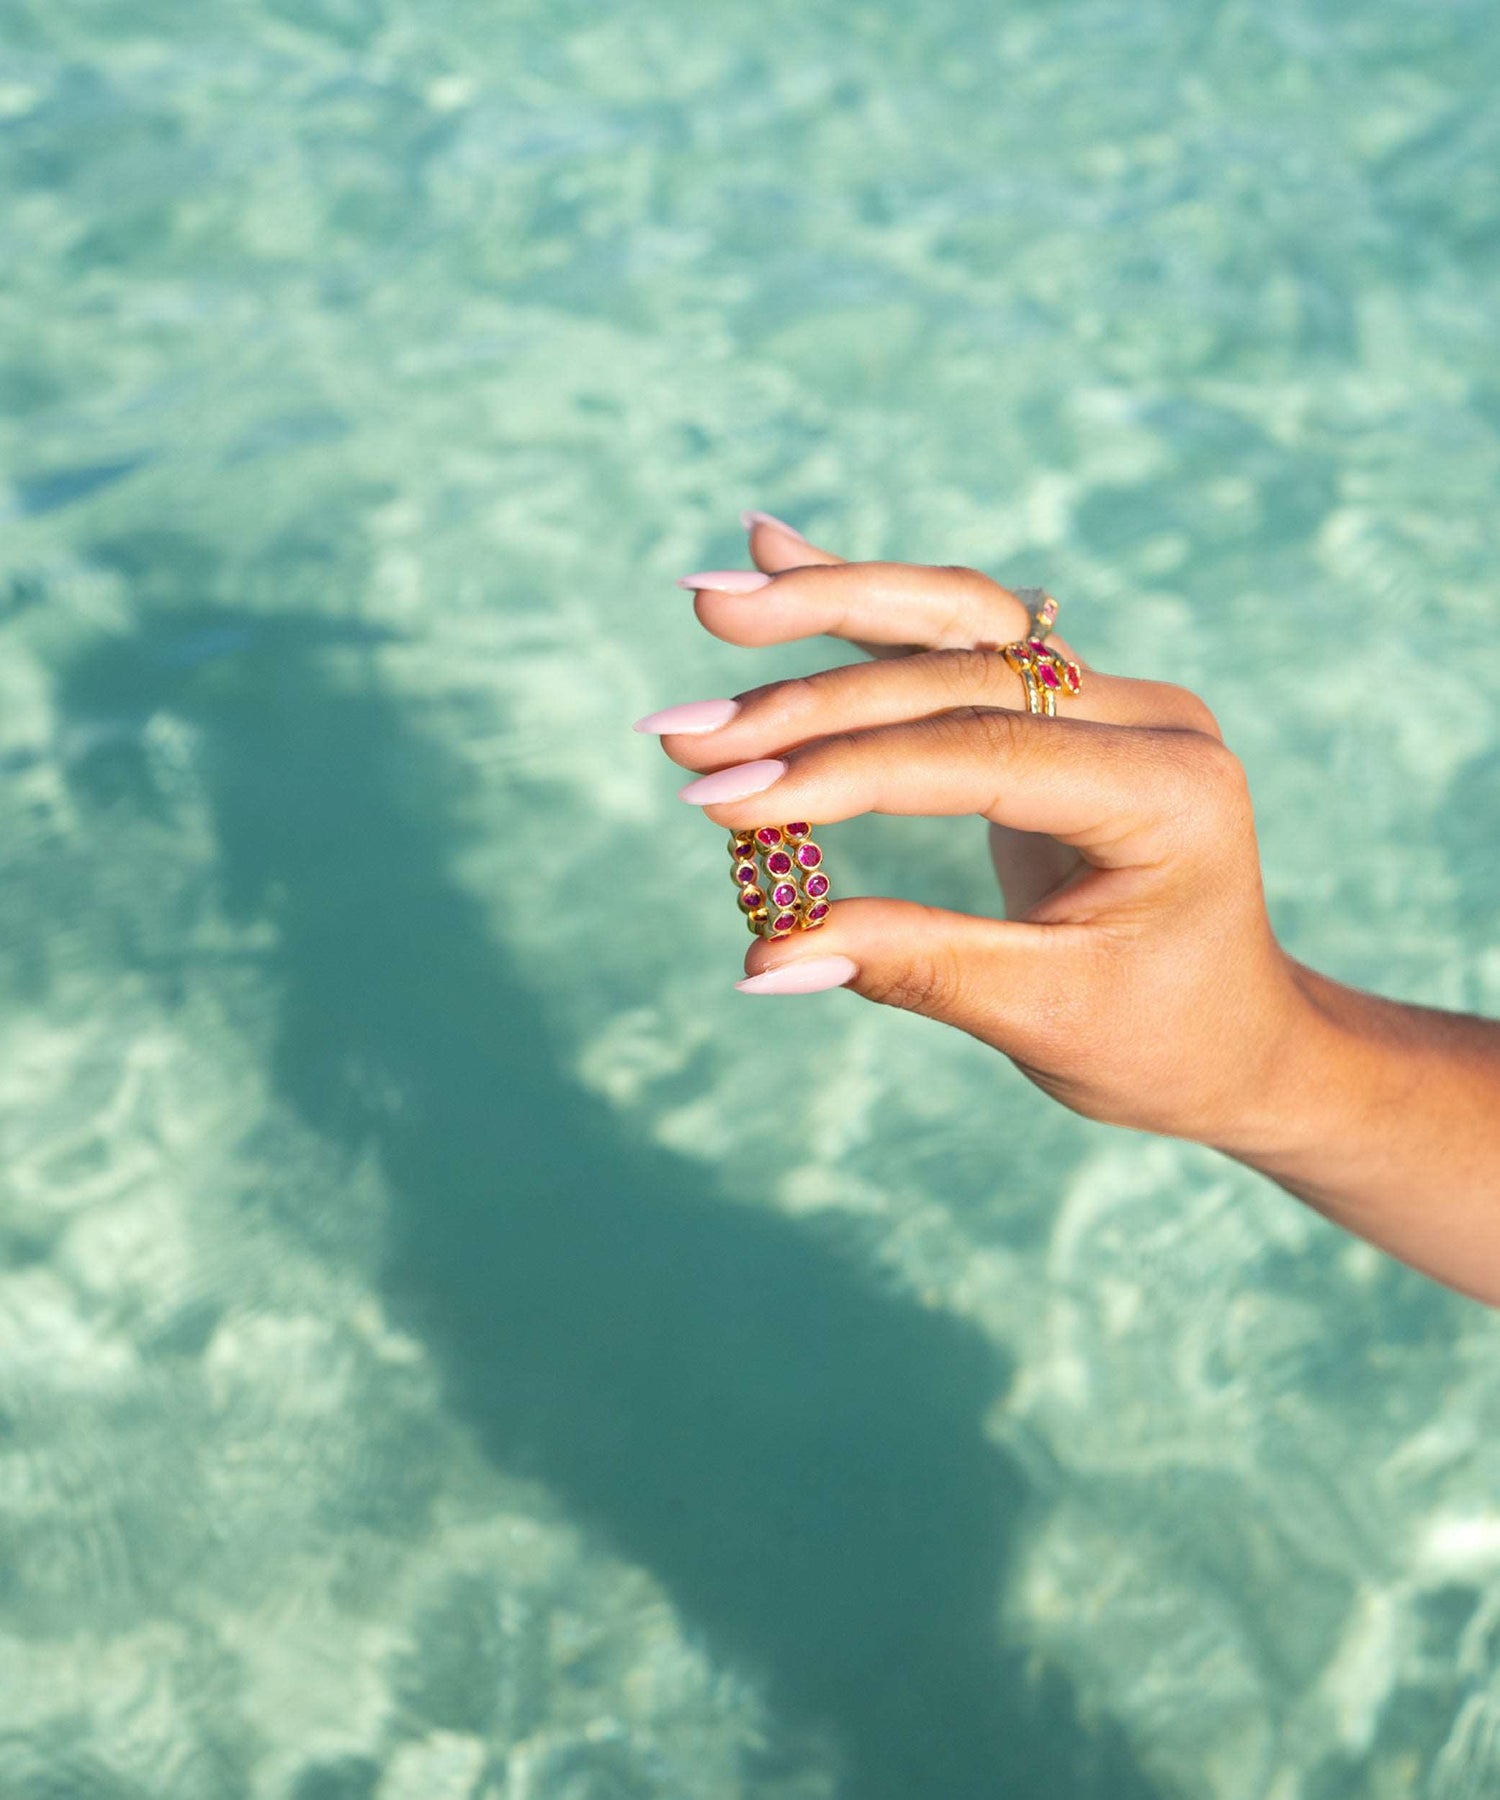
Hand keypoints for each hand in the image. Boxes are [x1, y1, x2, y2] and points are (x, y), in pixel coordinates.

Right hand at [640, 515, 1315, 1154]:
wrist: (1240, 1033)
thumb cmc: (1159, 1039)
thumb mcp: (1044, 1017)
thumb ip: (913, 966)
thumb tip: (762, 958)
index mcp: (1169, 791)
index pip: (980, 754)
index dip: (847, 772)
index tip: (726, 796)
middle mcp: (1148, 716)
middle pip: (958, 666)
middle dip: (808, 699)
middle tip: (682, 733)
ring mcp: (1110, 696)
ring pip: (954, 620)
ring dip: (826, 607)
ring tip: (710, 600)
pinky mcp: (1066, 700)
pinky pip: (955, 638)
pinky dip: (863, 607)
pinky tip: (777, 553)